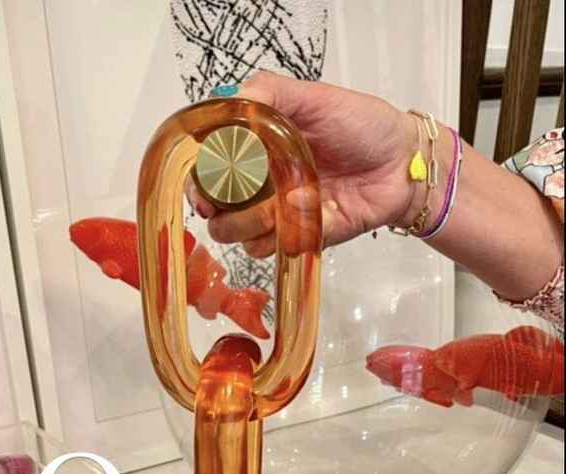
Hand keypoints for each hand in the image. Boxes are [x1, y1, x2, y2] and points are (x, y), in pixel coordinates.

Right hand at [188, 72, 420, 255]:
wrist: (402, 162)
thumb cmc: (363, 126)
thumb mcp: (314, 98)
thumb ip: (270, 94)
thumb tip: (230, 99)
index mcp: (259, 153)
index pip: (212, 174)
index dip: (201, 183)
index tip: (201, 187)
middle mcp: (265, 188)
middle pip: (220, 215)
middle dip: (219, 213)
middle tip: (223, 205)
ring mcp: (283, 216)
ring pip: (243, 238)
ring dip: (249, 226)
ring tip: (275, 205)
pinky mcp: (304, 237)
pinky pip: (280, 248)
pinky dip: (288, 232)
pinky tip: (310, 209)